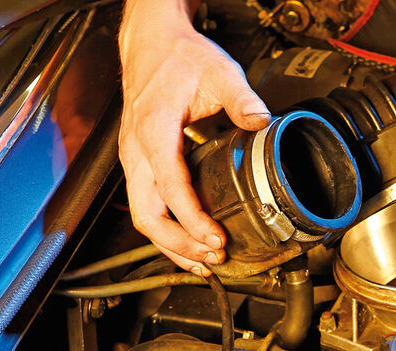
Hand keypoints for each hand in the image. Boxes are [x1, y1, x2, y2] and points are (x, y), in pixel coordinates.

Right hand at [119, 0, 270, 274]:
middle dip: (179, 244)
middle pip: (148, 214)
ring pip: (143, 216)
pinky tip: (189, 246)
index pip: (169, 185)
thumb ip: (242, 100)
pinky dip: (167, 232)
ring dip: (172, 245)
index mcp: (154, 128)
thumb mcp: (219, 71)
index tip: (215, 237)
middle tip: (214, 257)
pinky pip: (146, 207)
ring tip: (204, 262)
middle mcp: (136, 150)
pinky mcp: (138, 165)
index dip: (192, 217)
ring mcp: (133, 160)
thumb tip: (262, 122)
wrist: (150, 43)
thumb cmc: (178, 57)